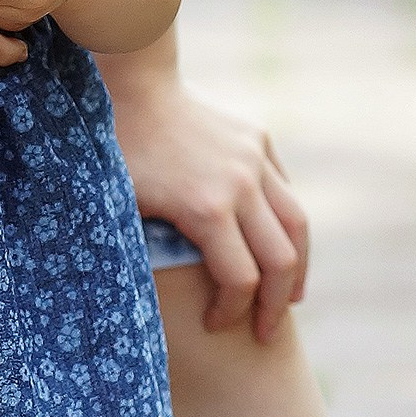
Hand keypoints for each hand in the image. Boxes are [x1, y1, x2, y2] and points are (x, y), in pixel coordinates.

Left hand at [101, 56, 308, 340]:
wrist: (133, 85)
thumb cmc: (117, 152)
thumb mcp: (120, 207)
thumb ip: (143, 252)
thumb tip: (141, 305)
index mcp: (206, 208)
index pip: (240, 280)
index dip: (233, 312)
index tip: (216, 325)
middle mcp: (240, 185)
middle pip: (281, 260)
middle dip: (275, 304)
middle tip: (264, 331)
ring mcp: (255, 160)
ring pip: (297, 225)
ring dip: (298, 267)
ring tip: (291, 296)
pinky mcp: (259, 141)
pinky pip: (284, 191)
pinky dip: (287, 225)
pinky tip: (278, 246)